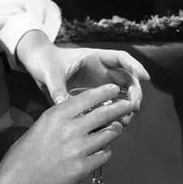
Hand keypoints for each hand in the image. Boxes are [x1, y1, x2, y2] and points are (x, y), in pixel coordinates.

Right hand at [0, 85, 132, 183]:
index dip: (103, 92)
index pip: (87, 98)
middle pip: (104, 114)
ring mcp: (79, 149)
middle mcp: (70, 129)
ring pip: (108, 135)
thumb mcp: (40, 126)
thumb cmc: (24, 153)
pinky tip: (103, 151)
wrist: (19, 181)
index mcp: (57, 116)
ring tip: (116, 128)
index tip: (113, 89)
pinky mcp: (83, 167)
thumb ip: (60, 119)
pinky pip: (104, 156)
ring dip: (114, 131)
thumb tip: (79, 114)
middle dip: (119, 108)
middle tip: (129, 105)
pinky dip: (105, 152)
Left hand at [17, 35, 148, 118]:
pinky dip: (113, 115)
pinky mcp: (93, 98)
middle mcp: (101, 71)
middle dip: (134, 92)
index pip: (121, 59)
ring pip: (121, 95)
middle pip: (127, 79)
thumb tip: (61, 102)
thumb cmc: (44, 62)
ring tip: (125, 120)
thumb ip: (56, 87)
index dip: (135, 66)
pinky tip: (114, 125)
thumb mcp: (49, 73)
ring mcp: (98, 84)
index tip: (145, 78)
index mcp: (94, 58)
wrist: (37, 65)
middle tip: (133, 107)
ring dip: (126, 107)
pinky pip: (108, 106)